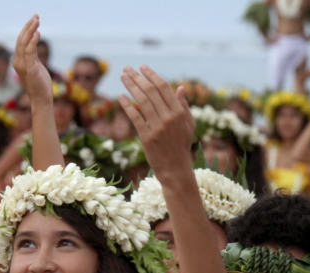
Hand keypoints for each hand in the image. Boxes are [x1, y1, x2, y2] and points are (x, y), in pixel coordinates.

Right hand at [13, 16, 52, 104]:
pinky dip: (33, 41)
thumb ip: (33, 54)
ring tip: (37, 21)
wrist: (42, 99)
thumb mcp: (36, 66)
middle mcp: (18, 62)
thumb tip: (34, 40)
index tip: (34, 20)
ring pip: (24, 43)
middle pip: (21, 39)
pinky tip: (38, 33)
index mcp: (18, 61)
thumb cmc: (40, 84)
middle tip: (36, 16)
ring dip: (31, 30)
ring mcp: (22, 65)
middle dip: (28, 26)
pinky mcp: (29, 69)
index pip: (21, 41)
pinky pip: (29, 51)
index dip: (26, 29)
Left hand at [118, 66, 194, 181]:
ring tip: (122, 77)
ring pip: (142, 101)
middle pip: (150, 91)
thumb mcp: (188, 126)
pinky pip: (135, 117)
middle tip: (127, 68)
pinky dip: (127, 105)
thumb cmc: (181, 147)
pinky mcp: (147, 137)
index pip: (163, 87)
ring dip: (131, 86)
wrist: (175, 170)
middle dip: (137, 77)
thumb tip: (180, 88)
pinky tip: (120, 96)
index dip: (152, 75)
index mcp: (179, 112)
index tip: (142, 67)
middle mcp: (168, 118)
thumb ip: (184, 106)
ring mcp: (157, 127)